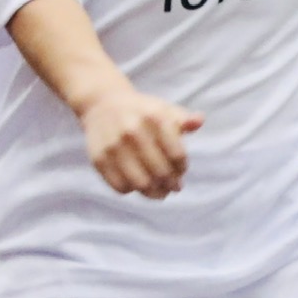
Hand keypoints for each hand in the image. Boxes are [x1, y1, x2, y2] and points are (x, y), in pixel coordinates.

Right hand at [75, 80, 203, 199]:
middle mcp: (132, 130)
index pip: (177, 155)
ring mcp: (114, 146)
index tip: (181, 170)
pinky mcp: (99, 159)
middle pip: (160, 172)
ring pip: (140, 183)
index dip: (182, 167)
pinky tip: (138, 185)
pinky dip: (132, 190)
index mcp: (153, 117)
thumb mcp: (163, 109)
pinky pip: (120, 186)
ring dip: (154, 193)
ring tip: (159, 192)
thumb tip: (199, 121)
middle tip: (174, 187)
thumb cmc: (141, 111)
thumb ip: (184, 118)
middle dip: (171, 184)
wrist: (101, 104)